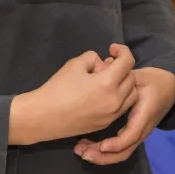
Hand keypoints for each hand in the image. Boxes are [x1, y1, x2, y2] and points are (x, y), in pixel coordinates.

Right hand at [9, 45, 138, 145]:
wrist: (42, 117)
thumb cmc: (57, 88)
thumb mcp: (75, 64)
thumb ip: (94, 58)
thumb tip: (104, 65)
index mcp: (107, 84)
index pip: (128, 62)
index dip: (122, 51)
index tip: (112, 48)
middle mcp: (114, 101)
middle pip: (132, 78)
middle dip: (122, 68)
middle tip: (105, 66)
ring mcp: (111, 115)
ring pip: (131, 95)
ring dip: (124, 84)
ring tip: (107, 81)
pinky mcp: (105, 124)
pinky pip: (122, 108)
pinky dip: (119, 98)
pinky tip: (103, 94)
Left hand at [74, 68, 174, 165]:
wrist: (169, 87)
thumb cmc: (153, 80)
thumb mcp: (139, 76)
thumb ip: (122, 74)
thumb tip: (107, 60)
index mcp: (144, 114)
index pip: (132, 135)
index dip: (116, 143)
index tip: (101, 144)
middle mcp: (142, 129)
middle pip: (124, 152)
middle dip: (103, 156)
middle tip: (82, 152)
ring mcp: (138, 134)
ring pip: (121, 154)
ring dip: (101, 157)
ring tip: (81, 151)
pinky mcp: (133, 134)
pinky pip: (119, 149)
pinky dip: (104, 152)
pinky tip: (88, 147)